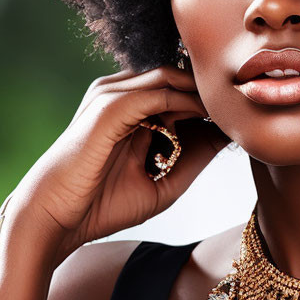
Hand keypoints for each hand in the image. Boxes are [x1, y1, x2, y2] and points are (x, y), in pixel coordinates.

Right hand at [0, 65, 230, 265]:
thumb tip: (229, 138)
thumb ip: (195, 158)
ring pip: (172, 78)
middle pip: (178, 78)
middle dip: (212, 92)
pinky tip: (213, 116)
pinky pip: (160, 93)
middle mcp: (120, 95)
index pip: (179, 91)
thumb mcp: (163, 183)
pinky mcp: (110, 106)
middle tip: (245, 108)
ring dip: (205, 93)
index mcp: (129, 110)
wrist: (54, 222)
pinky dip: (190, 102)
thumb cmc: (101, 207)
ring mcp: (112, 96)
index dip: (213, 103)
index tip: (245, 119)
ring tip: (234, 111)